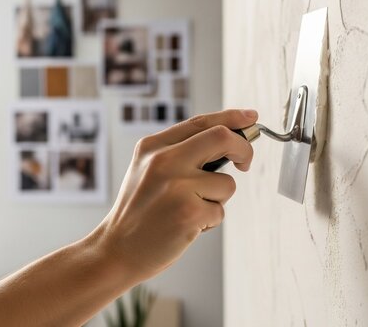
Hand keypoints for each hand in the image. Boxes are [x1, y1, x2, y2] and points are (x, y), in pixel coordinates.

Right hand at [94, 109, 257, 281]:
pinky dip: (209, 222)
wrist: (116, 249)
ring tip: (190, 210)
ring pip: (227, 183)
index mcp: (153, 146)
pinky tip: (186, 227)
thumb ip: (180, 152)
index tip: (250, 118)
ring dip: (218, 200)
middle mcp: (164, 161)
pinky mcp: (189, 212)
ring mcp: (177, 186)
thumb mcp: (147, 170)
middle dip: (244, 149)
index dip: (231, 118)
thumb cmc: (139, 212)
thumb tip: (228, 138)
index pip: (201, 122)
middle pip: (222, 138)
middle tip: (245, 163)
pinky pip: (220, 211)